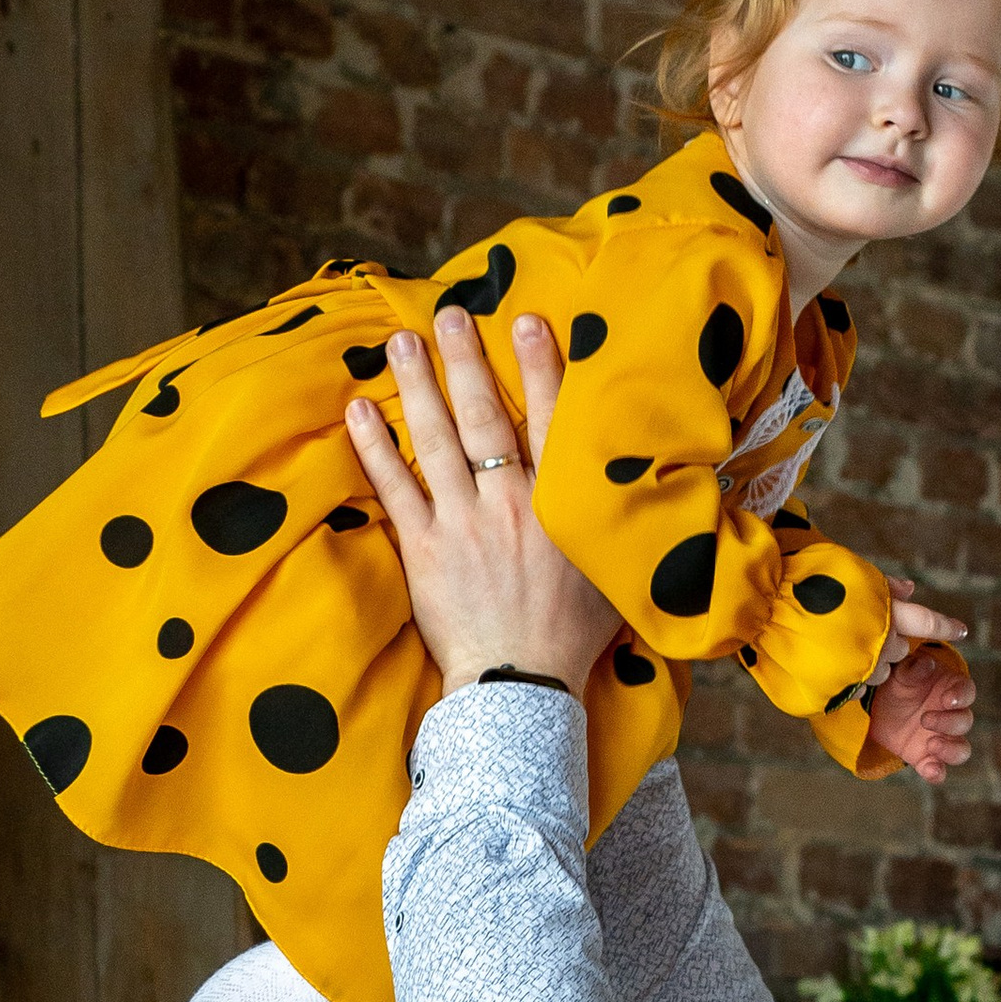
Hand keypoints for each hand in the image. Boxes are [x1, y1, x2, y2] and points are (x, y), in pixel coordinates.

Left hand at [348, 307, 616, 690]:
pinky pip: (395, 488)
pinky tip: (359, 410)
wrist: (523, 688)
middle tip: (449, 313)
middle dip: (467, 359)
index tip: (527, 321)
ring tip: (403, 342)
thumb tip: (641, 484)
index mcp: (559, 505)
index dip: (539, 366)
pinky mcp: (425, 550)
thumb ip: (614, 522)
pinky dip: (375, 448)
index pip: (550, 420)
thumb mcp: (614, 574)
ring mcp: (463, 524)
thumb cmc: (573, 636)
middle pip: (486, 417)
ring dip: (418, 386)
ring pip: (437, 441)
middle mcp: (510, 504)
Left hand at [871, 640, 975, 782]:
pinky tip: (930, 771)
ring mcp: (942, 738)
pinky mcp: (926, 757)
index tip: (947, 700)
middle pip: (965, 722)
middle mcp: (951, 716)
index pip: (967, 692)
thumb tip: (926, 664)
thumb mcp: (900, 673)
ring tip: (931, 744)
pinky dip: (937, 772)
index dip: (961, 697)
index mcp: (950, 689)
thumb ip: (913, 668)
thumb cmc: (898, 683)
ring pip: (961, 750)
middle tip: (925, 719)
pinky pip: (939, 770)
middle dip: (949, 722)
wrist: (878, 706)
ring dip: (951, 750)